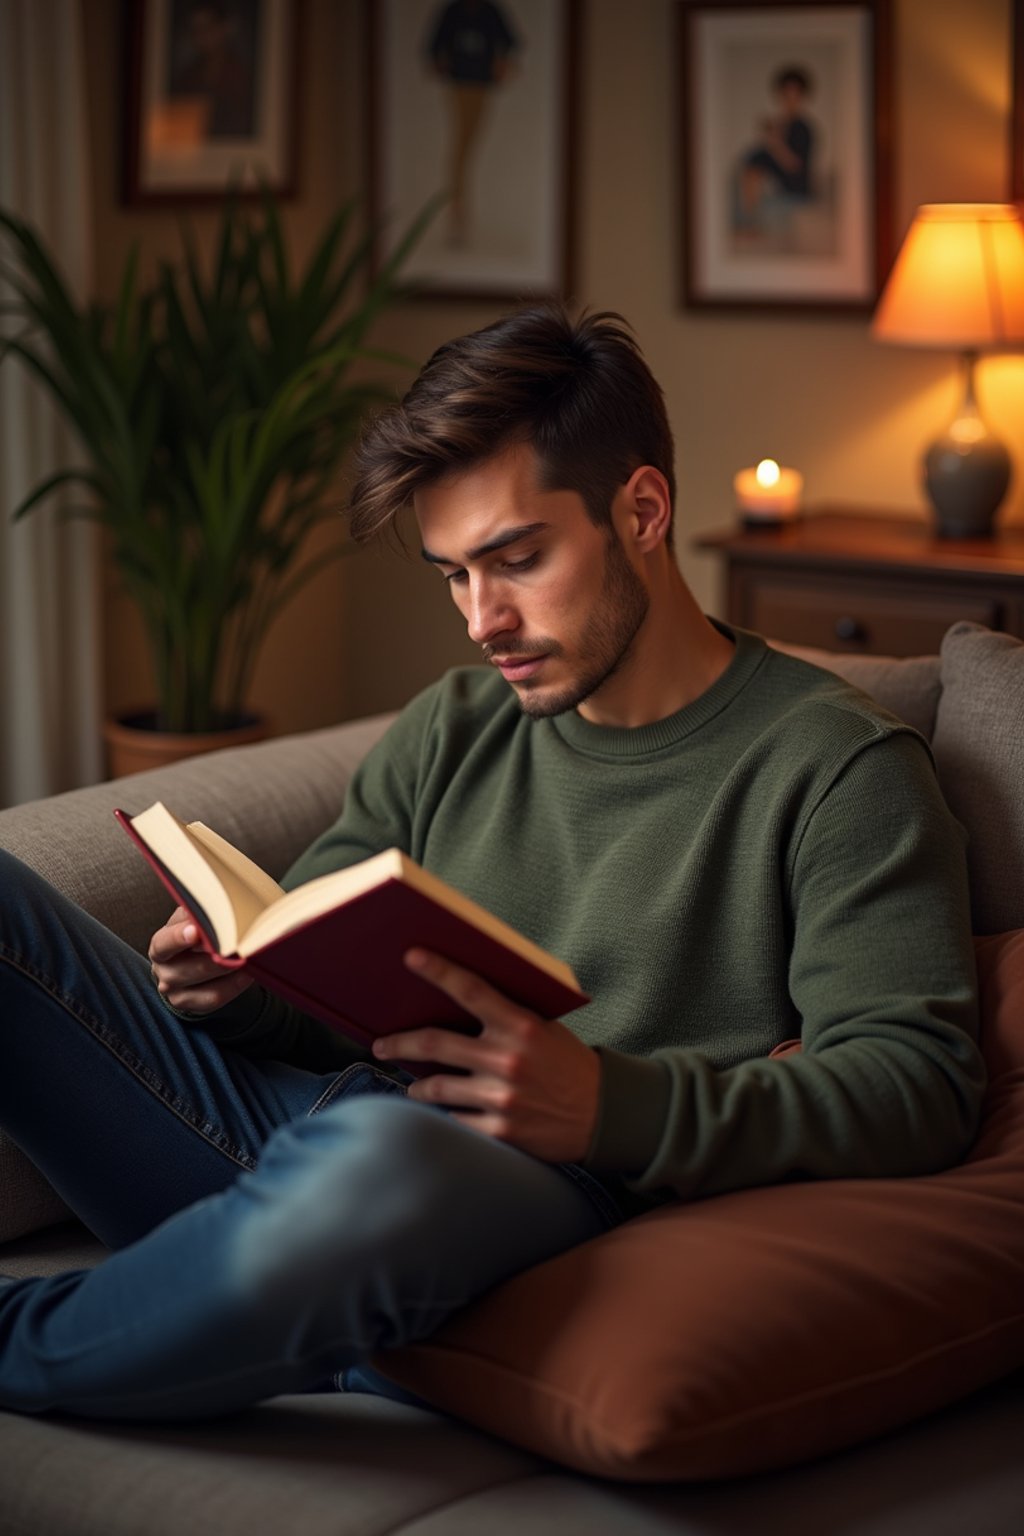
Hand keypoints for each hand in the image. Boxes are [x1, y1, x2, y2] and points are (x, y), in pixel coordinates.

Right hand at [147, 906, 253, 1016]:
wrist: (189, 960)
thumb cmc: (193, 935)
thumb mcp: (189, 919)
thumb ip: (196, 913)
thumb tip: (214, 905)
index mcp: (160, 946)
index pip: (163, 944)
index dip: (178, 938)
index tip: (196, 932)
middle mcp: (163, 971)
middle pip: (189, 968)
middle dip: (217, 957)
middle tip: (239, 945)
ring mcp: (175, 992)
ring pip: (205, 985)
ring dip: (230, 972)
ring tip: (249, 958)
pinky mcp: (190, 1005)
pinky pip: (215, 998)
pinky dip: (234, 986)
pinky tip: (248, 974)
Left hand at [372, 948, 600, 1163]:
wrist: (605, 1114)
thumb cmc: (570, 1065)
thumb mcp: (547, 1029)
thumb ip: (508, 1017)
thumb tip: (460, 1000)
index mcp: (521, 1026)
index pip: (471, 989)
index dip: (438, 971)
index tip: (411, 957)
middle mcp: (507, 1060)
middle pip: (435, 1043)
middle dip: (400, 1043)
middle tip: (381, 1044)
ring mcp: (502, 1097)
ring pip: (437, 1087)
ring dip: (417, 1086)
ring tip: (411, 1086)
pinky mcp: (501, 1130)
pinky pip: (456, 1120)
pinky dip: (445, 1115)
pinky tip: (440, 1113)